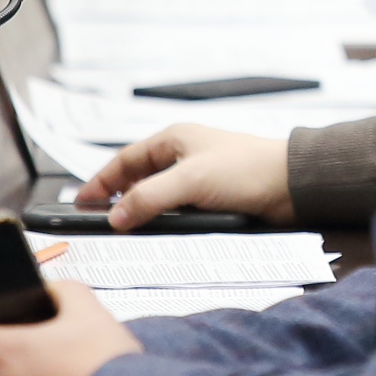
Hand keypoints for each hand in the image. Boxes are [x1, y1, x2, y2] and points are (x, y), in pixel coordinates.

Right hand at [77, 123, 296, 227]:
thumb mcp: (191, 180)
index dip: (101, 181)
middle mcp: (183, 156)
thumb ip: (150, 198)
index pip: (125, 160)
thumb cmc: (247, 169)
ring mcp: (197, 178)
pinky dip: (165, 222)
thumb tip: (115, 217)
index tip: (81, 202)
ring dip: (142, 214)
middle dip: (118, 200)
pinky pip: (178, 212)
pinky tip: (158, 235)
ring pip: (157, 198)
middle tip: (99, 223)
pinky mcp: (212, 199)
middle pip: (138, 180)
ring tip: (124, 233)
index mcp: (175, 139)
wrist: (293, 186)